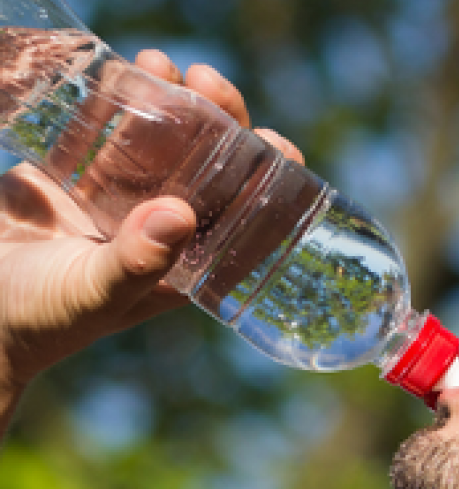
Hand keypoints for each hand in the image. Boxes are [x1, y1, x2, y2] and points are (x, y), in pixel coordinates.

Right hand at [0, 50, 303, 407]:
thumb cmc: (43, 317)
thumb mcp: (93, 294)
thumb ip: (135, 262)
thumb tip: (180, 214)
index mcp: (188, 262)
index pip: (245, 217)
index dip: (269, 180)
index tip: (277, 143)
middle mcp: (164, 227)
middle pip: (210, 166)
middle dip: (218, 122)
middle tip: (206, 82)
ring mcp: (123, 198)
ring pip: (162, 140)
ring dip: (170, 101)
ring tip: (160, 64)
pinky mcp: (78, 176)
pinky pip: (105, 131)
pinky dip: (116, 101)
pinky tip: (124, 72)